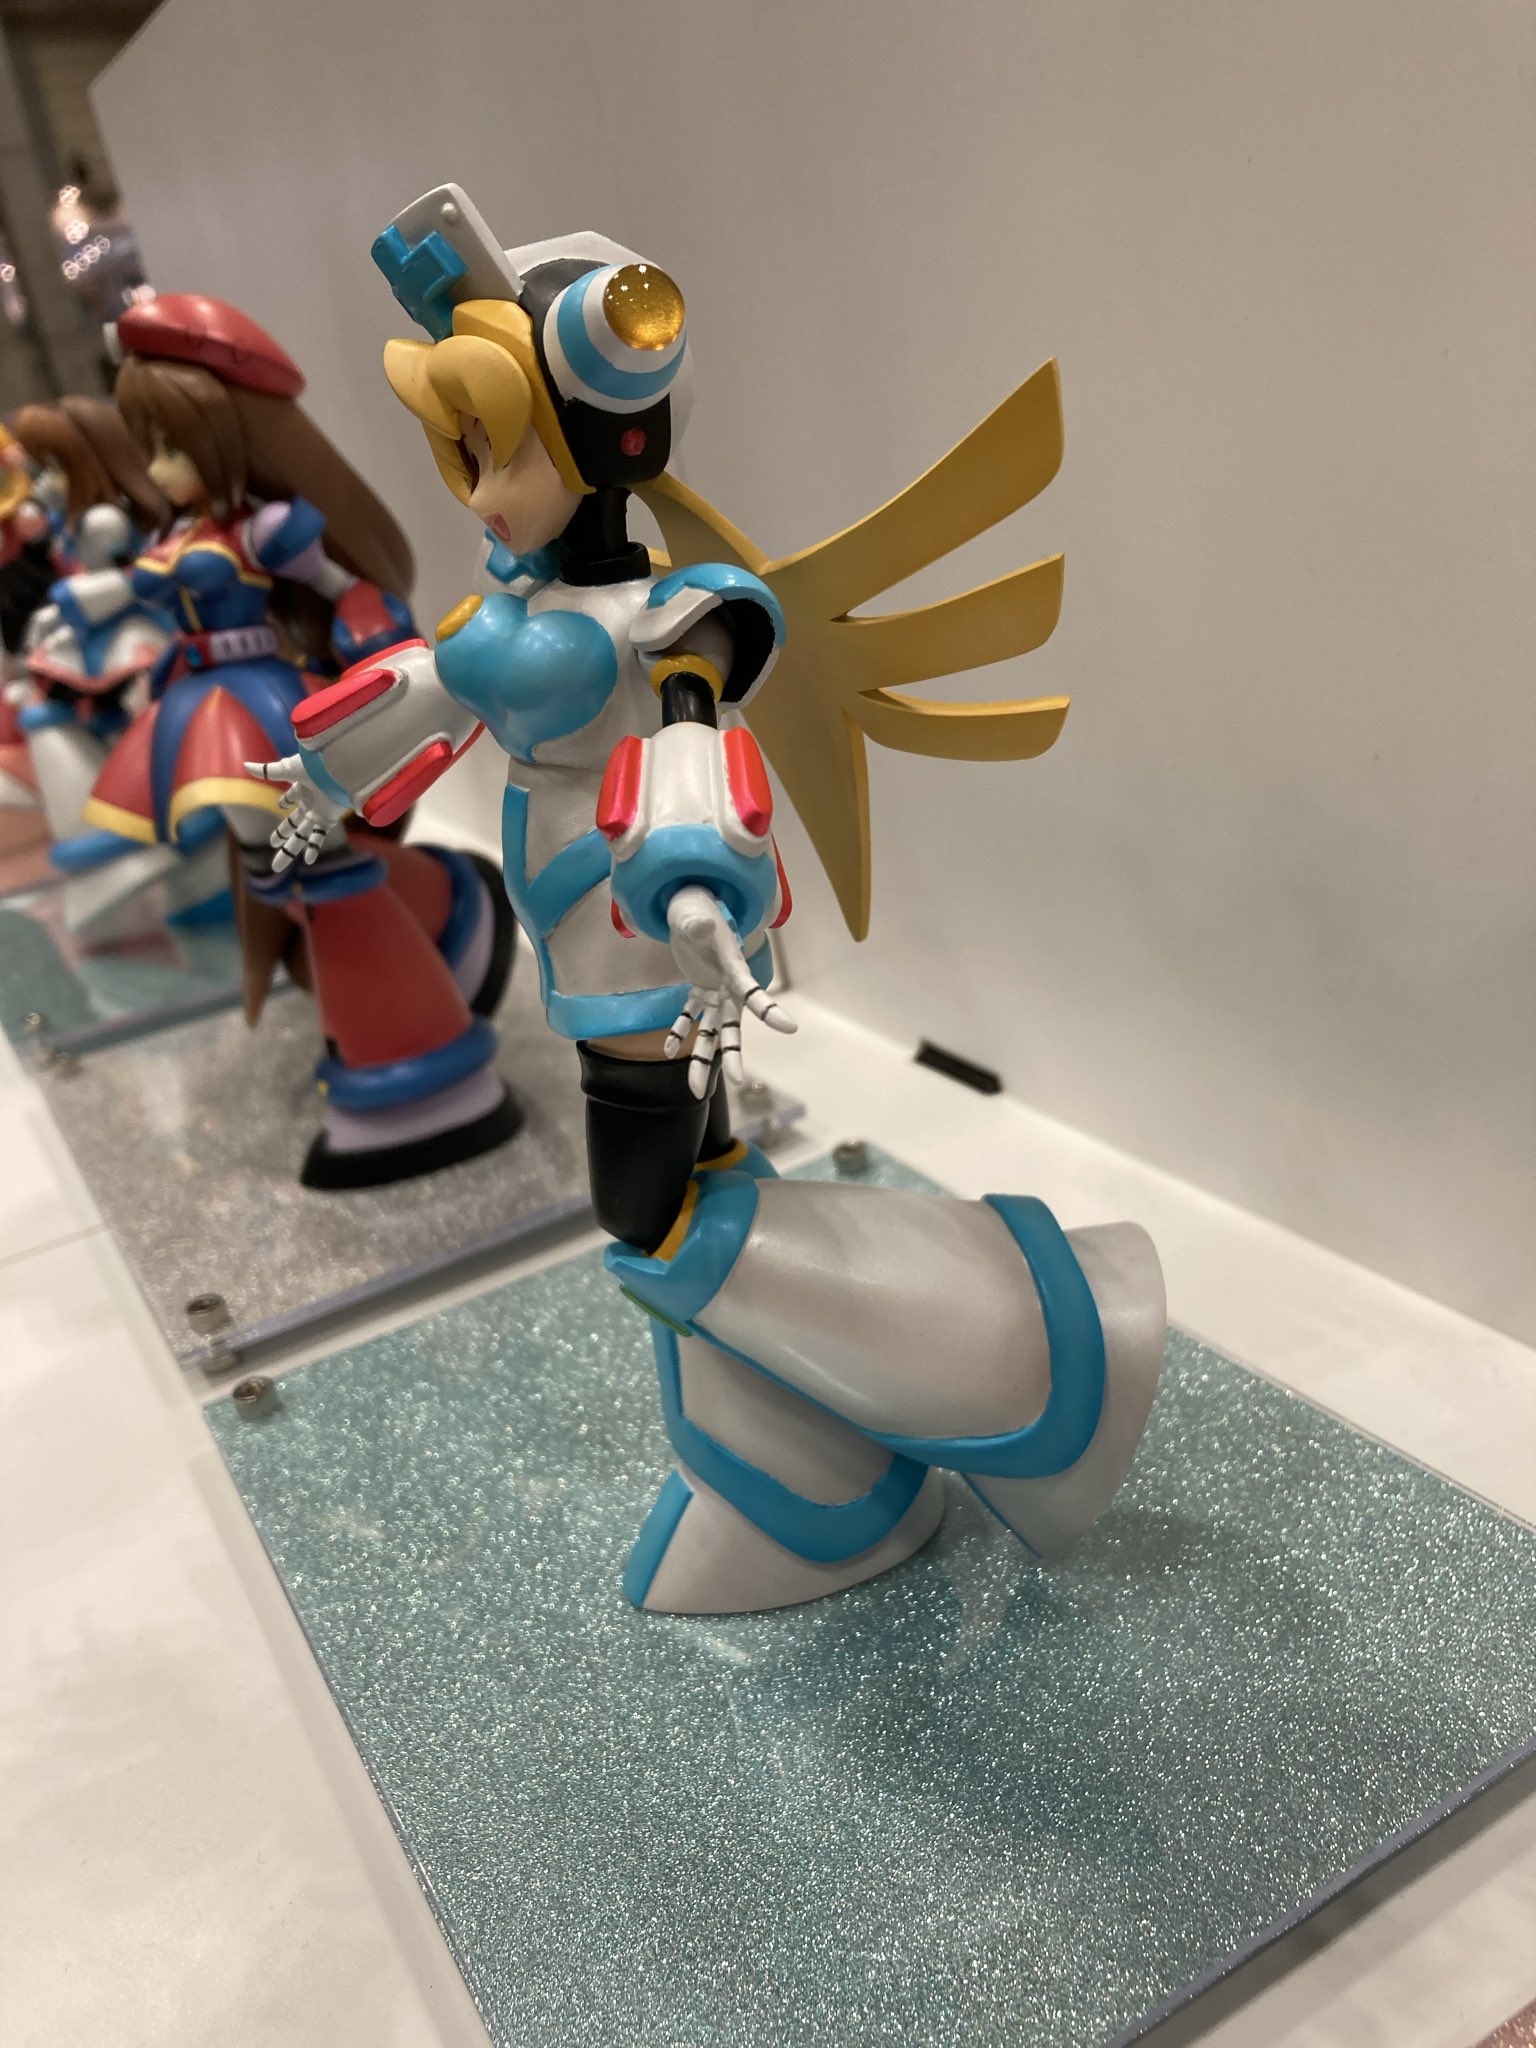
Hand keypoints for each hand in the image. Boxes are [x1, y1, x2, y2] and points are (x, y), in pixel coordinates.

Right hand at [244, 753, 346, 871]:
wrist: (340, 769)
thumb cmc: (316, 765)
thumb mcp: (288, 768)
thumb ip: (268, 771)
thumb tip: (245, 764)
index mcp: (301, 788)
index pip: (291, 796)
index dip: (286, 801)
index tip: (281, 805)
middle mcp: (309, 802)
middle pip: (292, 823)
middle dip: (282, 834)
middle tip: (272, 844)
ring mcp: (317, 813)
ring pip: (301, 835)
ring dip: (291, 849)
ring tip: (278, 864)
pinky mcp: (327, 819)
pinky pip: (319, 836)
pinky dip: (314, 848)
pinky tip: (309, 861)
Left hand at [663, 884, 794, 1098]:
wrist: (691, 902)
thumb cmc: (697, 904)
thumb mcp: (694, 912)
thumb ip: (696, 923)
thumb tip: (700, 929)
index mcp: (733, 967)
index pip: (753, 992)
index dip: (770, 1010)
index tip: (790, 1029)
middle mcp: (727, 985)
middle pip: (733, 1026)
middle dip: (733, 1054)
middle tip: (737, 1082)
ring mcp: (714, 990)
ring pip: (711, 1032)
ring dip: (702, 1058)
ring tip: (695, 1091)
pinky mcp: (698, 988)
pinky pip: (690, 1016)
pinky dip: (679, 1031)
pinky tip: (667, 1049)